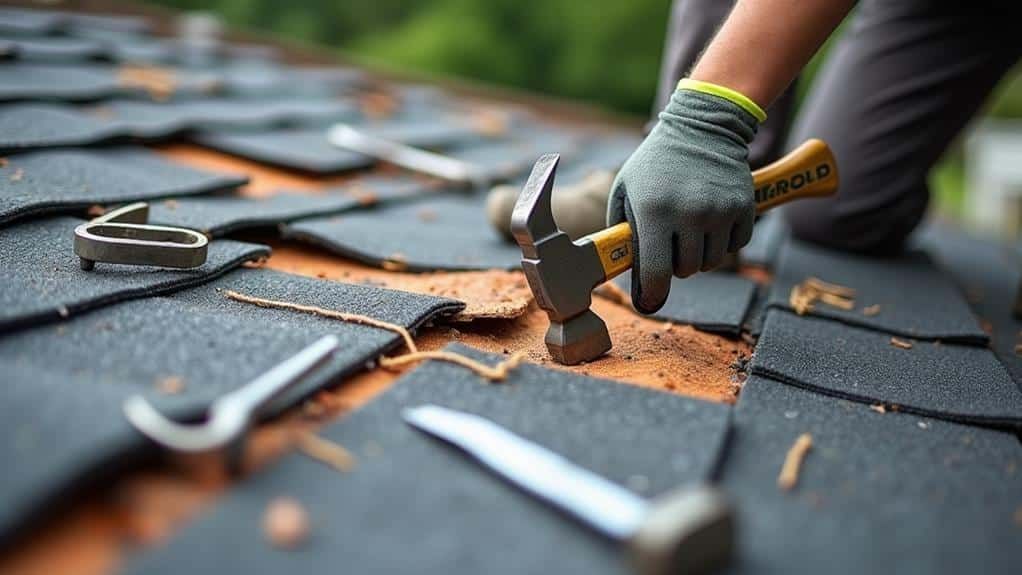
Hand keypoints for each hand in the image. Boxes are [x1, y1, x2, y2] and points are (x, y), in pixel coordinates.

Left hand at [607, 87, 757, 313]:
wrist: (702, 125)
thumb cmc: (657, 161)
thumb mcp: (626, 188)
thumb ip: (621, 227)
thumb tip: (624, 267)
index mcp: (655, 211)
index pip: (656, 272)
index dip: (653, 293)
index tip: (650, 300)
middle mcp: (690, 214)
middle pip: (686, 271)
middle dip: (675, 265)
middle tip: (670, 245)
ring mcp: (720, 211)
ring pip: (711, 262)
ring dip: (699, 255)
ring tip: (690, 231)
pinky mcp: (744, 208)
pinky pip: (735, 247)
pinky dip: (723, 242)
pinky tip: (712, 221)